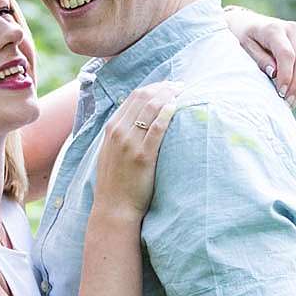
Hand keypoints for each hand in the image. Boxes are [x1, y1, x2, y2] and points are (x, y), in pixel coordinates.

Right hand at [94, 81, 180, 215]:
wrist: (113, 209)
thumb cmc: (116, 184)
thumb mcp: (111, 153)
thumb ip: (121, 135)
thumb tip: (138, 121)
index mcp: (111, 128)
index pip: (134, 96)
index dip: (154, 87)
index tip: (169, 86)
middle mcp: (119, 132)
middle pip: (143, 97)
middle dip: (164, 87)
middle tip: (180, 86)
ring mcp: (130, 144)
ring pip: (151, 108)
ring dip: (169, 96)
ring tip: (183, 92)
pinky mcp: (143, 157)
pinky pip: (156, 129)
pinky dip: (167, 114)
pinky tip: (177, 107)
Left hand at [225, 7, 295, 103]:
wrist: (249, 23)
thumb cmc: (244, 38)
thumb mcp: (245, 47)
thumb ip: (260, 59)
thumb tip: (274, 73)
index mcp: (275, 29)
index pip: (287, 55)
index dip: (286, 76)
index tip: (280, 94)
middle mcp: (292, 30)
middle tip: (288, 103)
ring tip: (291, 103)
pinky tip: (294, 95)